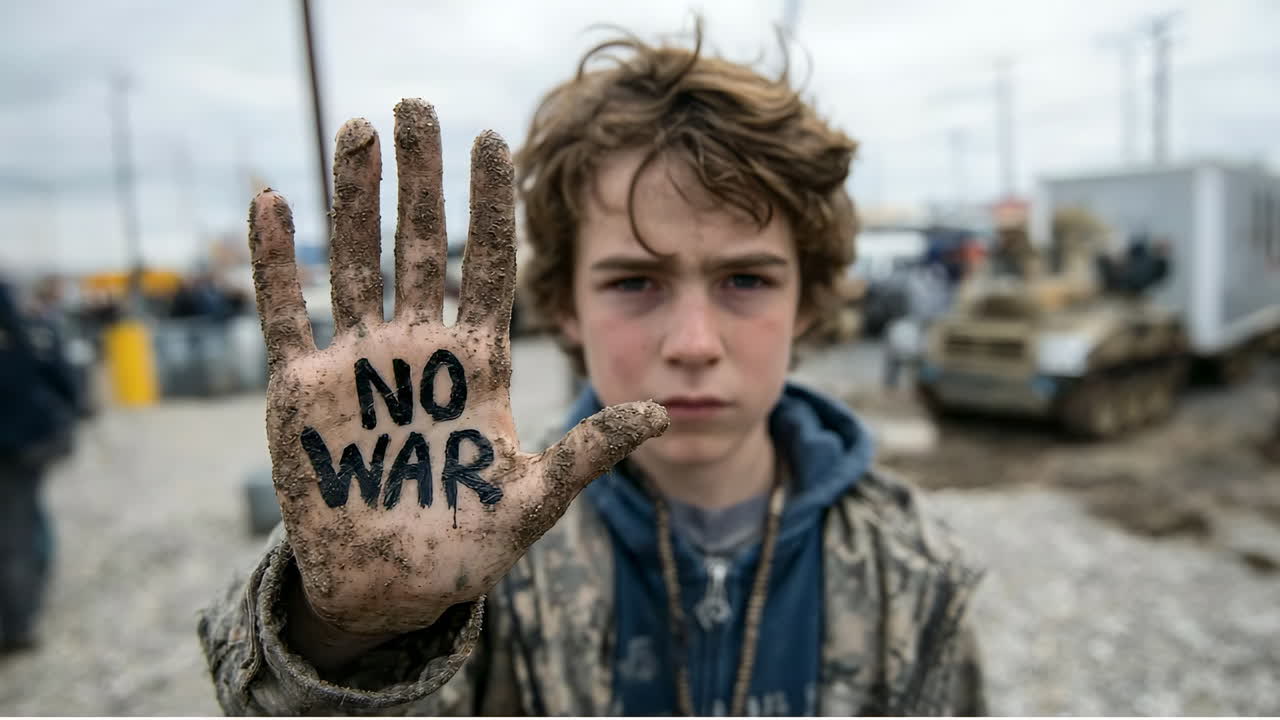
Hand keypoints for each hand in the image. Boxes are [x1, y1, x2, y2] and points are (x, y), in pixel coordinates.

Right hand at [249, 100, 667, 635]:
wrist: (392, 591)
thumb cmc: (468, 546)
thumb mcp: (537, 496)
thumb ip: (590, 451)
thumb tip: (662, 412)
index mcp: (476, 365)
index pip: (488, 265)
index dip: (491, 205)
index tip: (494, 141)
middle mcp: (418, 351)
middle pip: (419, 245)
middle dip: (419, 178)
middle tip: (418, 107)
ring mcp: (358, 366)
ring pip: (354, 263)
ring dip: (353, 197)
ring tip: (357, 128)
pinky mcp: (301, 392)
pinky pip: (285, 313)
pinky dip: (274, 262)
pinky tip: (272, 200)